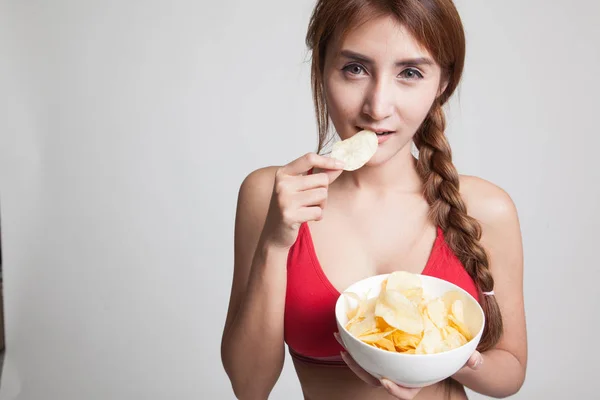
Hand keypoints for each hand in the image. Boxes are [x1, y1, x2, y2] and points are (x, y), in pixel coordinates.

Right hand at [261, 152, 344, 248]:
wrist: (274, 233)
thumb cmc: (291, 208)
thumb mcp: (302, 188)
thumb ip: (320, 176)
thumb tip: (339, 166)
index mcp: (283, 173)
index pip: (309, 158)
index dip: (328, 160)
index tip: (342, 164)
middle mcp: (282, 184)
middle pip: (322, 179)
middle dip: (323, 191)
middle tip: (312, 201)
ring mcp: (284, 200)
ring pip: (322, 195)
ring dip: (321, 205)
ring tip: (308, 209)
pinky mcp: (289, 215)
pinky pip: (318, 212)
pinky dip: (317, 216)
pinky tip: (306, 218)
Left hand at [334, 332, 483, 399]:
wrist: (452, 351)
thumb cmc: (458, 358)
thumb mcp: (467, 360)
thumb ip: (471, 361)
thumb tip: (473, 359)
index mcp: (419, 380)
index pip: (405, 392)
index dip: (394, 389)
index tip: (385, 380)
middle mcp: (402, 374)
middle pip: (377, 378)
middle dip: (360, 368)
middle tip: (346, 354)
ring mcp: (393, 363)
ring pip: (369, 365)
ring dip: (352, 353)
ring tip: (339, 338)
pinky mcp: (388, 350)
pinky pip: (370, 349)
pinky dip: (358, 341)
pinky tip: (348, 328)